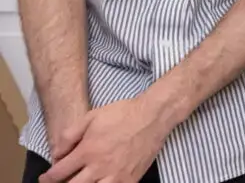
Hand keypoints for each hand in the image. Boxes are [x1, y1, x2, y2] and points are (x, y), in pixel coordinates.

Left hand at [42, 96, 171, 182]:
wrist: (154, 116)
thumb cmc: (123, 113)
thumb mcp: (91, 116)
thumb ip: (69, 135)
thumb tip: (56, 154)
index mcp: (88, 151)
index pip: (59, 173)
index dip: (48, 178)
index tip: (46, 178)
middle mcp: (100, 167)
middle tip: (60, 182)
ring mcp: (116, 176)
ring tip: (81, 181)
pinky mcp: (130, 180)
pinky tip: (100, 182)